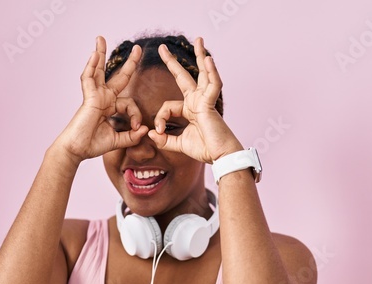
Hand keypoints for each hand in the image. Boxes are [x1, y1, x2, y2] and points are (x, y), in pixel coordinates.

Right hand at [52, 35, 148, 162]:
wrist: (77, 151)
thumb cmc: (92, 145)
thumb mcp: (117, 140)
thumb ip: (131, 136)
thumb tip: (145, 129)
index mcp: (110, 107)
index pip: (129, 103)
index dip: (136, 115)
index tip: (137, 128)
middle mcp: (103, 99)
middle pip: (118, 77)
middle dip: (129, 63)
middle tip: (137, 48)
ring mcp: (95, 96)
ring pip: (99, 71)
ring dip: (100, 54)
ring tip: (100, 39)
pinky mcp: (88, 98)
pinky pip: (88, 79)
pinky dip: (91, 67)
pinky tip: (94, 54)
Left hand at [147, 37, 242, 163]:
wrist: (220, 156)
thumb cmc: (205, 149)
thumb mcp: (179, 144)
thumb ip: (164, 140)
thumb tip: (151, 133)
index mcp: (190, 109)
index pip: (168, 106)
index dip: (160, 118)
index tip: (159, 131)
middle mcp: (197, 101)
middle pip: (184, 77)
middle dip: (172, 62)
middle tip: (163, 47)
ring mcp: (205, 100)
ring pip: (203, 74)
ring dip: (201, 55)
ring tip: (199, 39)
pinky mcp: (211, 104)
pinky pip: (213, 84)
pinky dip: (212, 72)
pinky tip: (208, 59)